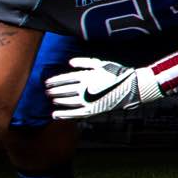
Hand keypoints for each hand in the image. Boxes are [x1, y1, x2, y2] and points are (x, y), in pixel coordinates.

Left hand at [46, 57, 164, 119]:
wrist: (131, 87)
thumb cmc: (116, 73)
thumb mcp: (100, 63)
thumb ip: (83, 62)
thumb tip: (69, 62)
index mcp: (85, 76)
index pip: (64, 79)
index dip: (54, 81)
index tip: (46, 83)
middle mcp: (84, 88)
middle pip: (64, 90)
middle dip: (53, 91)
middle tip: (47, 92)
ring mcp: (87, 100)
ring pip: (67, 101)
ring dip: (58, 101)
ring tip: (52, 100)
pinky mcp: (92, 110)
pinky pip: (74, 113)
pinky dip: (64, 114)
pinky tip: (55, 114)